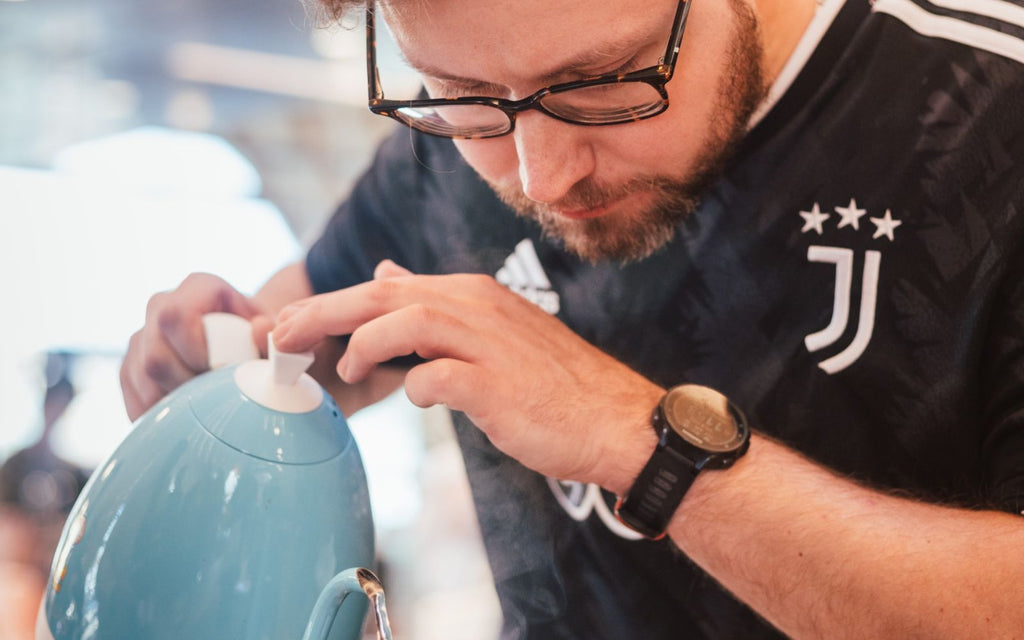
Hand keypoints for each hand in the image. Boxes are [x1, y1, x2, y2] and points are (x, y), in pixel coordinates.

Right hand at [119, 273, 270, 420]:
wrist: (245, 347)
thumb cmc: (260, 341)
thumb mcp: (273, 336)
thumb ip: (271, 335)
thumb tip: (260, 329)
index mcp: (198, 287)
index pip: (176, 317)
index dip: (196, 352)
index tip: (221, 373)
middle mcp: (162, 306)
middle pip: (154, 356)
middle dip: (188, 386)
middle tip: (218, 398)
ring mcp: (142, 338)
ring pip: (142, 382)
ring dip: (176, 403)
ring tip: (209, 406)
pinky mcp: (130, 368)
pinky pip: (136, 399)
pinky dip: (162, 416)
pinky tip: (189, 417)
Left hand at [273, 261, 661, 491]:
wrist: (613, 418)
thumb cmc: (550, 382)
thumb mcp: (489, 330)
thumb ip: (435, 305)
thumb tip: (386, 275)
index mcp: (472, 294)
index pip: (388, 287)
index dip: (333, 304)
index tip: (294, 324)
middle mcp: (479, 307)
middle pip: (385, 296)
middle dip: (325, 312)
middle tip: (283, 336)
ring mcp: (491, 343)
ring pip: (407, 321)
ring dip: (364, 344)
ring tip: (346, 371)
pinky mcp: (499, 386)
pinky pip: (439, 377)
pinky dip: (416, 386)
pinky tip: (415, 397)